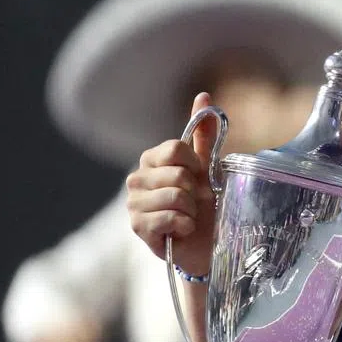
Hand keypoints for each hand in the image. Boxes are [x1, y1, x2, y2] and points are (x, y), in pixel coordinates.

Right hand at [126, 93, 217, 275]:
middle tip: (194, 203)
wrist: (207, 245)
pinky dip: (184, 225)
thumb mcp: (208, 168)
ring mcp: (133, 203)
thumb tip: (203, 96)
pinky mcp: (137, 227)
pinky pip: (168, 217)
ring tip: (189, 217)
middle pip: (177, 174)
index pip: (175, 149)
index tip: (200, 178)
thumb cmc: (206, 205)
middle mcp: (137, 178)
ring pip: (175, 196)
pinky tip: (182, 230)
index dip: (196, 165)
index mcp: (152, 159)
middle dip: (195, 192)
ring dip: (192, 211)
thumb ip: (204, 134)